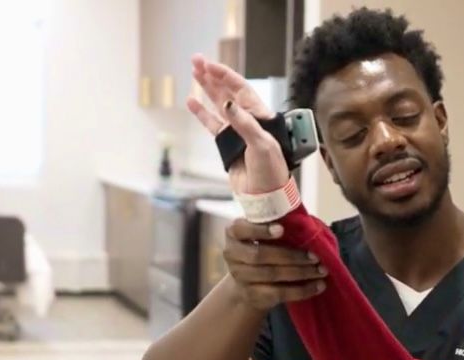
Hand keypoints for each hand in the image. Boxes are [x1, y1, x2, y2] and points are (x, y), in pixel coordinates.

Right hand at [186, 55, 289, 195]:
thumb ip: (244, 124)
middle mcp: (248, 120)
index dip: (225, 75)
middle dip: (212, 75)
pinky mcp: (226, 144)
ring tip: (194, 73)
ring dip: (207, 89)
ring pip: (218, 104)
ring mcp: (235, 131)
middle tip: (196, 60)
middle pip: (227, 91)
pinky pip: (211, 124)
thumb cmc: (271, 170)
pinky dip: (201, 113)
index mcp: (260, 116)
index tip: (209, 65)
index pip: (240, 88)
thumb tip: (227, 104)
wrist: (265, 194)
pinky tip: (191, 101)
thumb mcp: (261, 144)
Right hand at [224, 219, 326, 309]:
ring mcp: (240, 277)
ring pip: (272, 275)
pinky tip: (318, 286)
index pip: (241, 230)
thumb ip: (275, 226)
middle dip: (291, 256)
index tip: (282, 229)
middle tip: (315, 256)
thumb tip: (306, 224)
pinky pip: (279, 293)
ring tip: (321, 270)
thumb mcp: (261, 235)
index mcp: (234, 233)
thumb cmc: (261, 249)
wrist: (246, 284)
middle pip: (260, 255)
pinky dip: (302, 290)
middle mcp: (232, 255)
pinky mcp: (253, 295)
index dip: (261, 231)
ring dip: (301, 273)